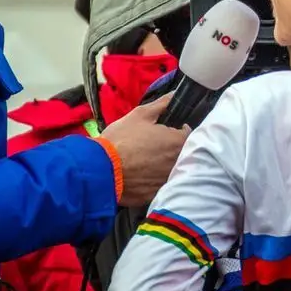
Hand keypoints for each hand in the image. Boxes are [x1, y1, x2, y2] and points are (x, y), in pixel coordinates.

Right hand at [100, 93, 189, 207]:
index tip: (169, 131)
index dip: (179, 131)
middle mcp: (177, 164)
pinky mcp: (155, 195)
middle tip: (155, 146)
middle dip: (173, 149)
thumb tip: (175, 94)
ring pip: (172, 171)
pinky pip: (159, 185)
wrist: (100, 169)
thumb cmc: (120, 139)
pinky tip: (141, 176)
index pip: (189, 135)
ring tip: (147, 161)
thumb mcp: (140, 115)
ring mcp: (167, 181)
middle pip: (182, 154)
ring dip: (164, 166)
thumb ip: (162, 104)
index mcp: (177, 142)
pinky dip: (153, 180)